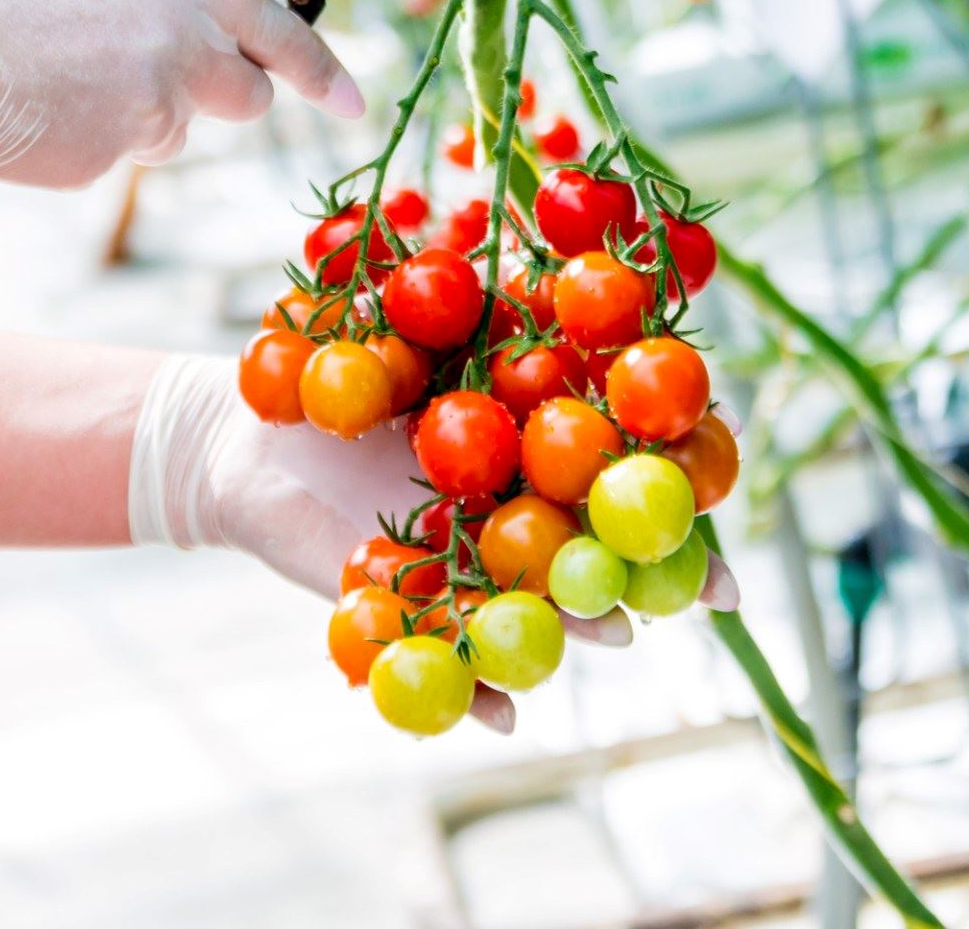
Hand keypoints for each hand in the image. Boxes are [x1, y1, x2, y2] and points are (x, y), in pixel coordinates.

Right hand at [0, 0, 362, 194]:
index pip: (283, 37)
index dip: (325, 71)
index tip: (354, 101)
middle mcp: (182, 58)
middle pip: (243, 95)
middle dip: (215, 84)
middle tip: (149, 56)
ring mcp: (145, 118)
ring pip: (170, 125)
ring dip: (139, 105)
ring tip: (57, 62)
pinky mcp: (102, 165)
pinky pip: (111, 151)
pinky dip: (84, 132)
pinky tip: (30, 98)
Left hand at [129, 355, 740, 732]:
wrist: (244, 433)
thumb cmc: (334, 371)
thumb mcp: (402, 327)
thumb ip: (465, 307)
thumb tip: (528, 250)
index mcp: (525, 448)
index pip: (618, 473)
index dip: (676, 491)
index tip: (723, 496)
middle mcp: (508, 517)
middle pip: (597, 552)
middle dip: (650, 573)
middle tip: (698, 590)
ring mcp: (462, 570)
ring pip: (535, 610)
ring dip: (575, 628)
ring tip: (604, 634)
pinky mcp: (408, 612)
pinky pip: (452, 664)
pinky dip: (480, 697)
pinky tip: (506, 717)